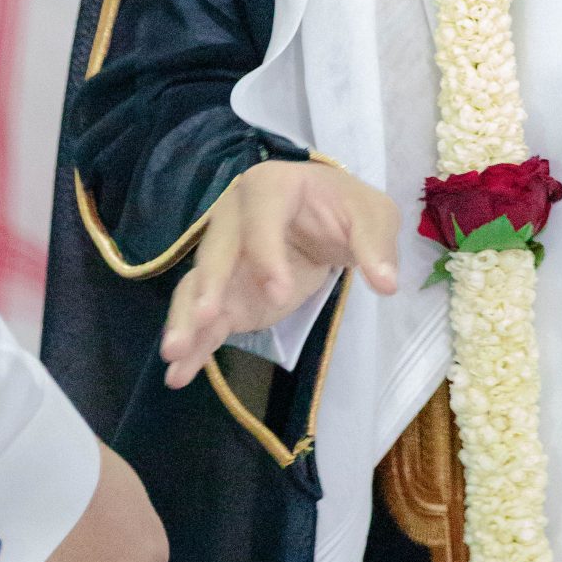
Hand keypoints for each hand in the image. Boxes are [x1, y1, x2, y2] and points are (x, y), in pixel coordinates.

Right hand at [160, 158, 400, 389]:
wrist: (327, 218)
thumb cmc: (346, 208)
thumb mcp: (372, 216)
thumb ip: (376, 245)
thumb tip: (386, 282)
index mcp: (272, 188)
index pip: (260, 217)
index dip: (266, 252)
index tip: (280, 293)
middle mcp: (235, 217)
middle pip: (217, 250)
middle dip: (209, 285)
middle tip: (206, 318)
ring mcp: (226, 258)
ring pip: (198, 285)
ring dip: (185, 318)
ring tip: (175, 354)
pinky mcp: (227, 294)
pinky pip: (202, 316)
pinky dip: (192, 343)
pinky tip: (179, 373)